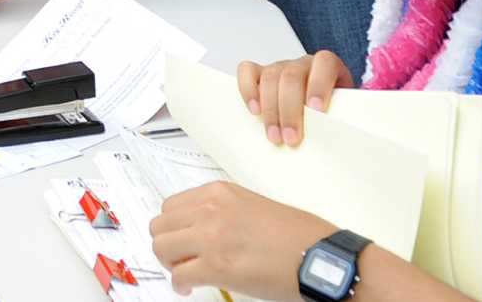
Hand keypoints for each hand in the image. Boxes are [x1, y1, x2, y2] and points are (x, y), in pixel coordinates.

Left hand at [150, 180, 335, 300]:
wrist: (320, 257)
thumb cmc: (299, 236)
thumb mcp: (254, 206)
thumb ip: (224, 211)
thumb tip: (205, 229)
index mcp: (220, 192)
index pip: (171, 206)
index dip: (173, 227)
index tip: (180, 239)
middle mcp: (211, 209)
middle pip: (160, 225)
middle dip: (166, 244)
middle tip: (179, 259)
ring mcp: (212, 237)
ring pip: (162, 247)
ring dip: (169, 263)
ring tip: (184, 273)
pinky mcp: (217, 266)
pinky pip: (179, 275)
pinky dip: (179, 284)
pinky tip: (189, 289)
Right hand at [239, 50, 354, 147]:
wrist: (321, 108)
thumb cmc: (331, 110)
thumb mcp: (343, 110)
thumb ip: (342, 117)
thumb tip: (344, 139)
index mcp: (328, 66)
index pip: (324, 63)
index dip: (320, 84)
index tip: (318, 110)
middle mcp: (302, 64)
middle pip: (291, 77)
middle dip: (290, 110)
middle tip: (292, 138)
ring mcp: (280, 67)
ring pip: (270, 77)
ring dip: (271, 110)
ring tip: (275, 136)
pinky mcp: (260, 73)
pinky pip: (247, 71)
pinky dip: (248, 90)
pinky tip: (255, 110)